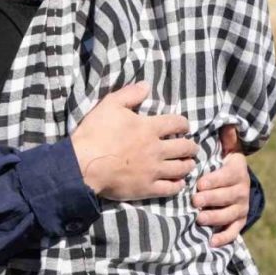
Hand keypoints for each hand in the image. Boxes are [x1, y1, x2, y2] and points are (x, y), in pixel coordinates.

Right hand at [70, 82, 195, 200]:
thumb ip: (130, 94)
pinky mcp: (146, 188)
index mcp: (149, 128)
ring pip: (180, 168)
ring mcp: (153, 170)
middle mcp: (156, 149)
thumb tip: (146, 86)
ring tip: (189, 164)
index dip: (184, 124)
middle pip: (184, 147)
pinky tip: (179, 183)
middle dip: (191, 147)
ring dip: (188, 165)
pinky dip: (178, 186)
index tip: (185, 127)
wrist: (83, 164)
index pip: (176, 123)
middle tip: (192, 147)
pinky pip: (169, 189)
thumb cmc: (96, 133)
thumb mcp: (110, 104)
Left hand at [193, 125, 249, 247]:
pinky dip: (224, 237)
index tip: (199, 184)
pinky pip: (234, 230)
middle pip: (228, 196)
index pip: (228, 176)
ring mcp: (241, 207)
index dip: (215, 180)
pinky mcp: (239, 221)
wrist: (237, 183)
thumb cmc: (224, 165)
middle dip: (211, 199)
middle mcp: (242, 190)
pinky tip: (212, 242)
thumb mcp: (228, 151)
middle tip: (195, 201)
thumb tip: (228, 124)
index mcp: (237, 172)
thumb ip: (227, 140)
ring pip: (229, 214)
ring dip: (215, 218)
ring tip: (199, 218)